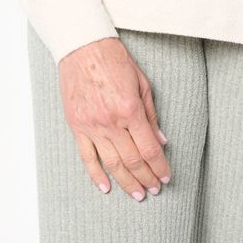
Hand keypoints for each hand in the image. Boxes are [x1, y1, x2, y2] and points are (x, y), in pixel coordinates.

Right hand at [57, 38, 172, 199]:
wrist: (82, 47)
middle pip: (132, 160)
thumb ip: (151, 115)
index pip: (149, 149)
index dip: (159, 167)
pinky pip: (86, 156)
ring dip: (126, 182)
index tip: (166, 177)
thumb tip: (161, 141)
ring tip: (137, 195)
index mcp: (130, 110)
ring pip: (111, 163)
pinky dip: (96, 175)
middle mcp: (110, 122)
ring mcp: (91, 126)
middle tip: (154, 191)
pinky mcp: (76, 126)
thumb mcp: (142, 84)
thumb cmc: (115, 61)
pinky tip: (106, 188)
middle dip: (146, 178)